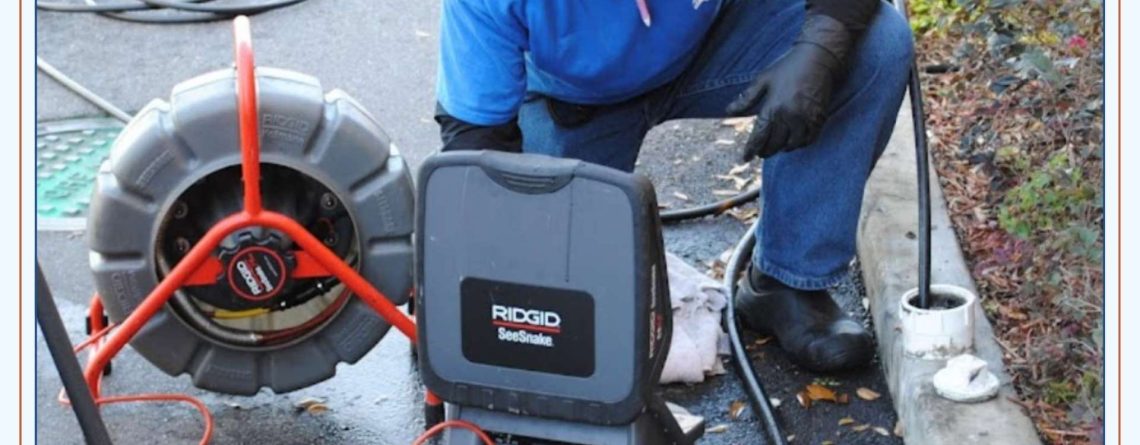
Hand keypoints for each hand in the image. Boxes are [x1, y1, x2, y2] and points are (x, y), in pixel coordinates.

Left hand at [726, 14, 851, 160]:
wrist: (818, 59)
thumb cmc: (787, 67)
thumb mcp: (763, 80)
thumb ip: (747, 98)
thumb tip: (728, 111)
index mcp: (773, 107)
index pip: (759, 136)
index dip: (751, 149)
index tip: (745, 157)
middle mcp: (789, 116)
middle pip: (774, 144)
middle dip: (766, 151)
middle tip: (761, 152)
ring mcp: (805, 119)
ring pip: (792, 145)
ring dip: (782, 148)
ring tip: (777, 147)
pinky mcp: (819, 118)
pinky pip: (809, 140)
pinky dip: (800, 144)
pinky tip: (794, 142)